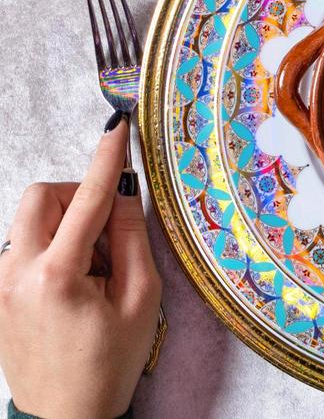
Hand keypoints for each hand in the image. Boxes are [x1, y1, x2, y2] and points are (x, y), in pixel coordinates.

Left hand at [0, 116, 161, 418]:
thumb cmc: (107, 365)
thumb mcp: (140, 300)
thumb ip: (133, 238)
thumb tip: (125, 193)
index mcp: (56, 276)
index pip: (87, 200)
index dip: (106, 159)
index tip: (119, 127)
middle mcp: (16, 274)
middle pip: (42, 196)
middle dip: (76, 197)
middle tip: (107, 231)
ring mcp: (0, 284)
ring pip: (32, 218)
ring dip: (66, 224)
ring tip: (93, 269)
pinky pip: (25, 244)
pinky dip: (54, 247)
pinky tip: (74, 283)